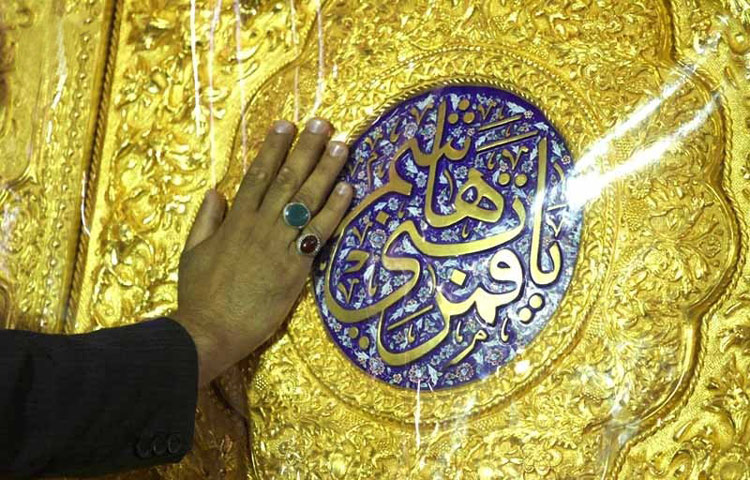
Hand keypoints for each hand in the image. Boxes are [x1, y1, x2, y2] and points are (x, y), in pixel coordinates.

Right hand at [172, 118, 352, 384]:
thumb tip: (216, 191)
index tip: (286, 125)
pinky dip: (334, 210)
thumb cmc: (200, 295)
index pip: (257, 175)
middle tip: (323, 124)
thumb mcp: (193, 252)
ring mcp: (279, 245)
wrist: (211, 330)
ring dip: (326, 171)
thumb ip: (206, 219)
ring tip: (342, 146)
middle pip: (287, 179)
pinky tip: (348, 190)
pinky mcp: (295, 267)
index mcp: (235, 220)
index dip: (273, 148)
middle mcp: (259, 225)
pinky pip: (319, 232)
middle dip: (306, 149)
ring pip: (306, 200)